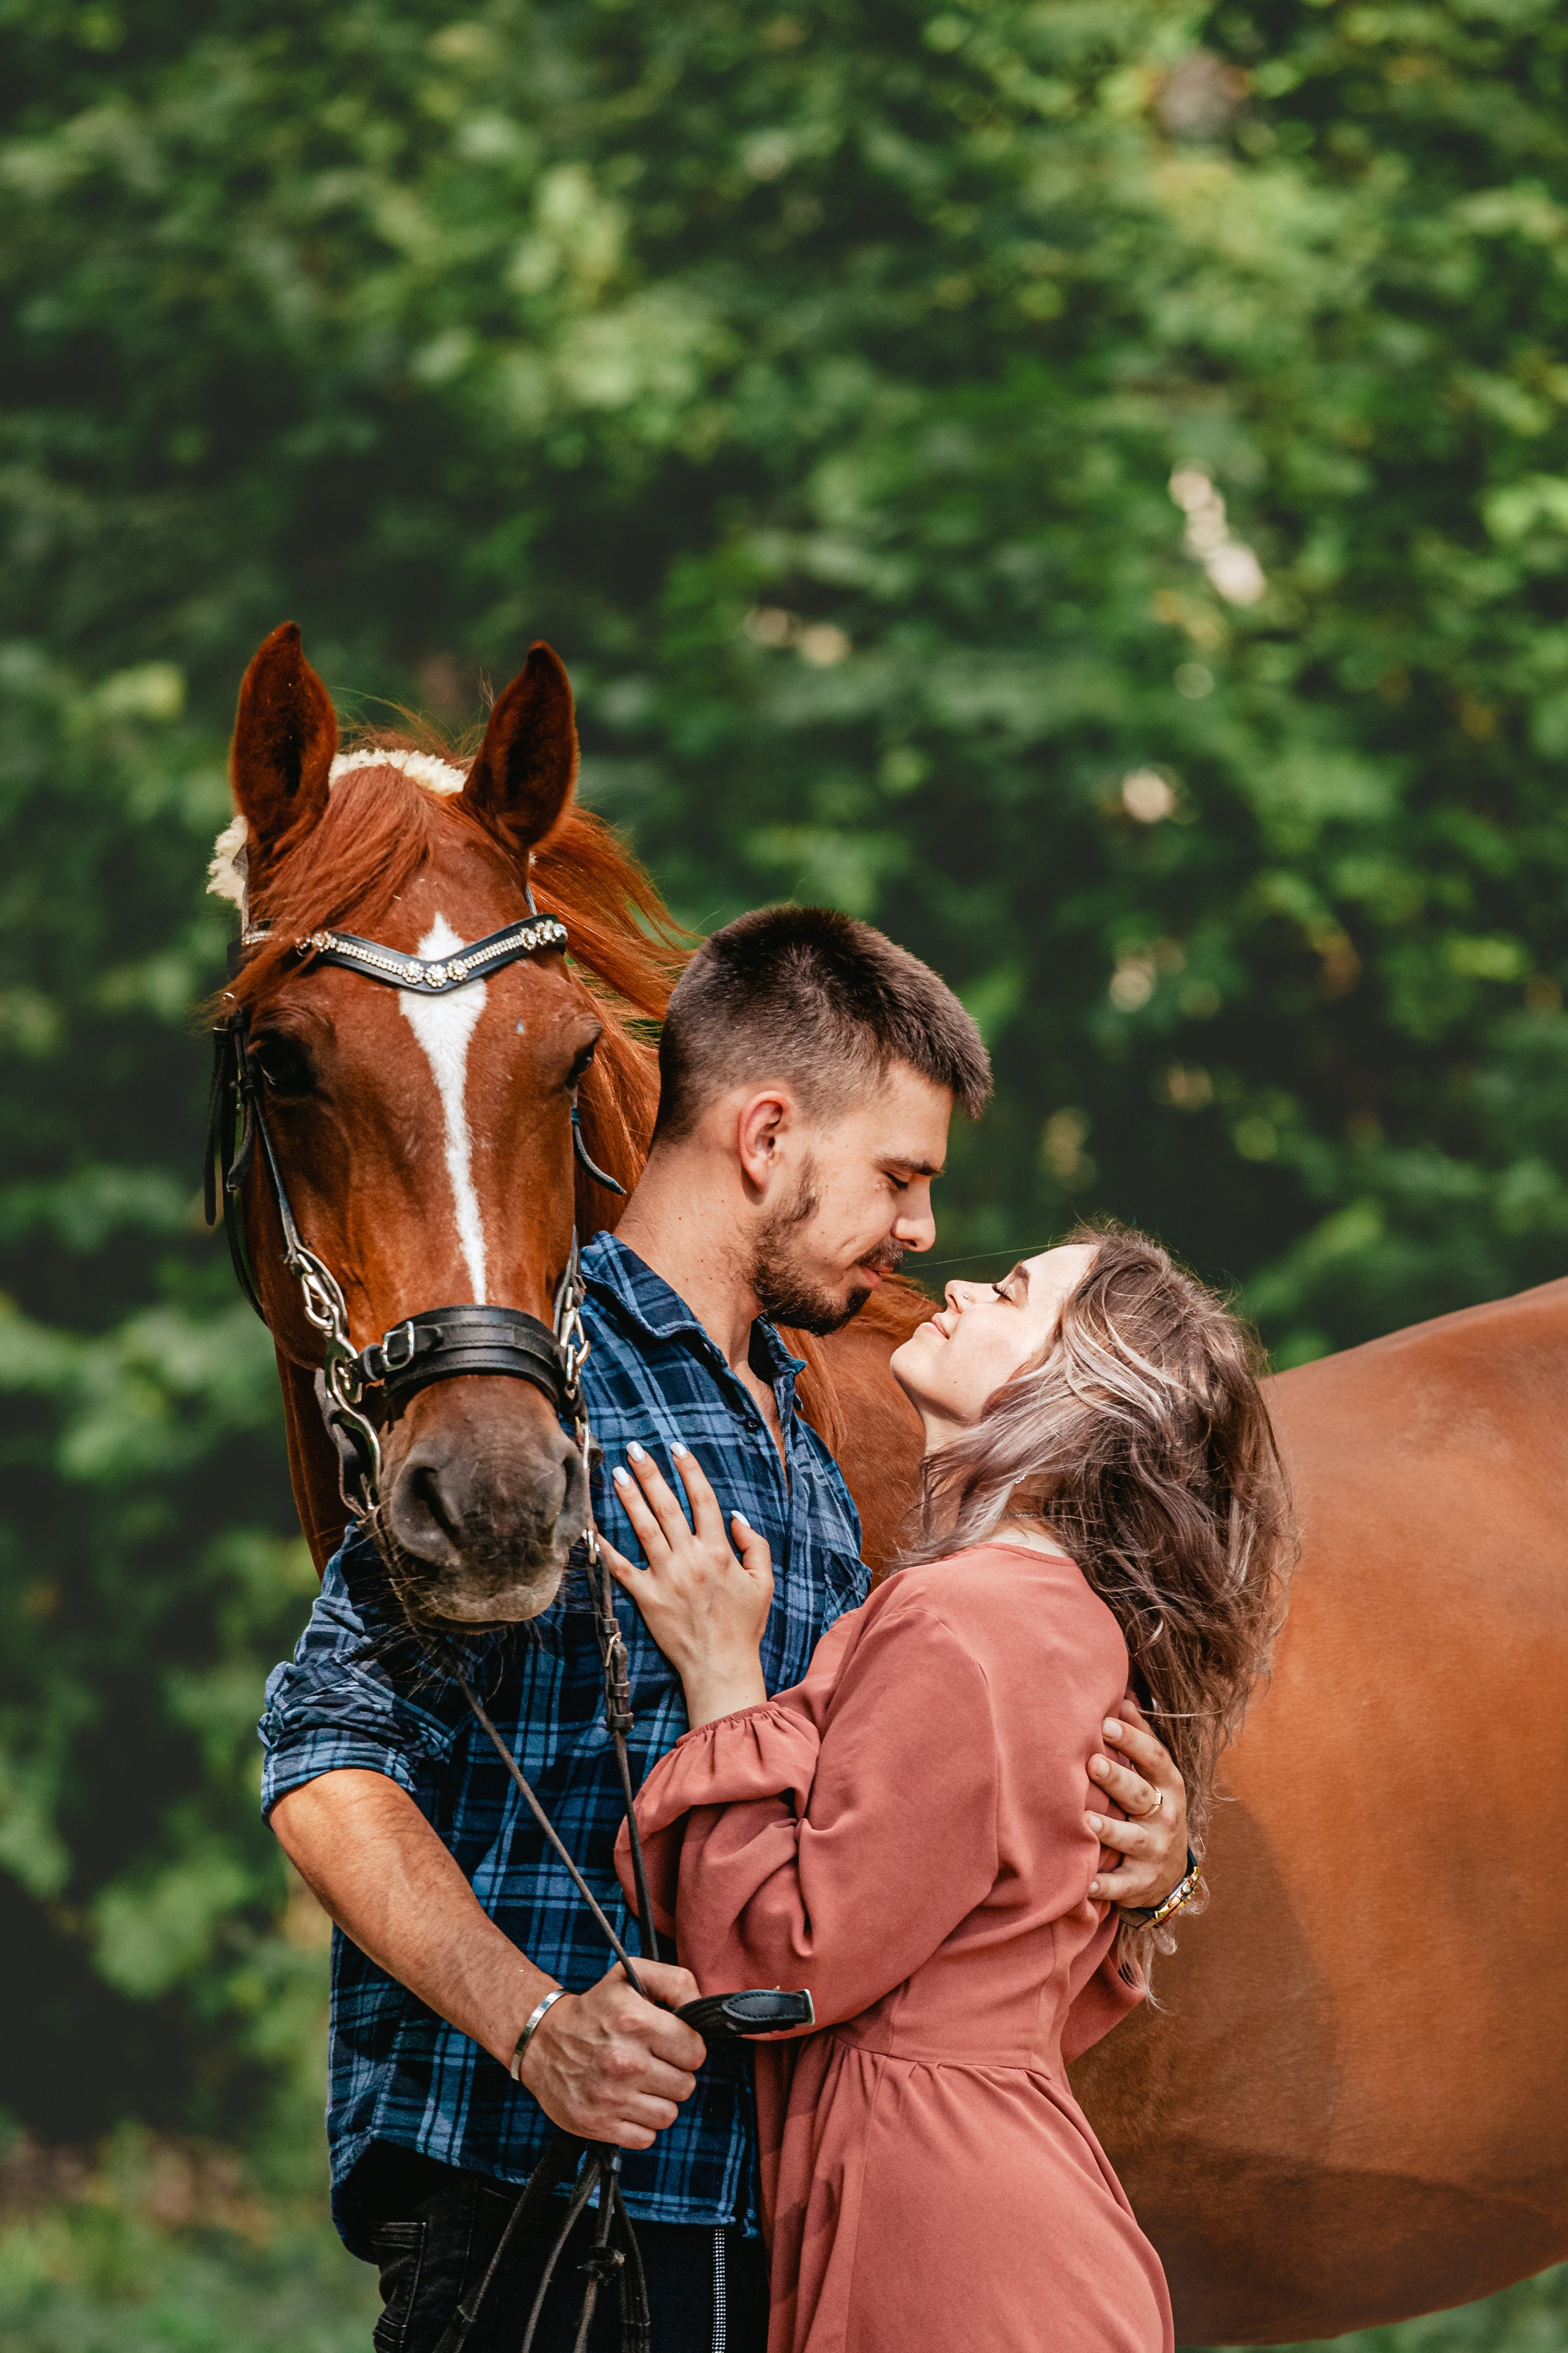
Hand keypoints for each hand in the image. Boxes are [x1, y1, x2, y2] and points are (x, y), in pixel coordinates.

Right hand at [518, 1959, 706, 2148]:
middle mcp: (624, 2060)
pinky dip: (640, 2124)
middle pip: (685, 2086)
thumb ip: (676, 1982)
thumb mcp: (631, 1975)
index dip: (687, 2047)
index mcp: (635, 2021)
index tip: (671, 2044)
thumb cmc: (595, 2009)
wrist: (542, 2041)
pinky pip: (646, 2138)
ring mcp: (610, 2096)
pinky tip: (626, 2103)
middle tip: (653, 2062)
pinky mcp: (597, 2124)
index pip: (695, 2051)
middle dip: (674, 2074)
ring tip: (639, 2083)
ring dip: (659, 2101)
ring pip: (668, 2115)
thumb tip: (702, 2009)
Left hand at [601, 1442, 773, 1725]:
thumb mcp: (763, 1582)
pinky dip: (607, 1547)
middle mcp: (691, 1559)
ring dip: (630, 1498)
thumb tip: (734, 1516)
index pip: (702, 1499)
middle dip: (651, 1473)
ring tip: (618, 1474)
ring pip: (644, 1528)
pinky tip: (594, 1527)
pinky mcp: (647, 1598)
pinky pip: (623, 1568)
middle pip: (667, 1506)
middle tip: (635, 1448)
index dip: (689, 1470)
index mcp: (719, 1552)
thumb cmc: (744, 1625)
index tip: (677, 1447)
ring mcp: (666, 1578)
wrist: (721, 1665)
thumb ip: (754, 1545)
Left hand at [1085, 1700, 1190, 1911]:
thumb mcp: (1157, 1776)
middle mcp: (1165, 1817)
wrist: (1171, 1874)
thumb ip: (1140, 1739)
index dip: (1133, 1740)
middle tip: (1092, 1762)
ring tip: (1087, 1820)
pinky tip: (1085, 1880)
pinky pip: (1121, 1885)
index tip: (1107, 1723)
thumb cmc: (1154, 1808)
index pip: (1155, 1759)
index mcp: (1168, 1786)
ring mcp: (1154, 1852)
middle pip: (1141, 1795)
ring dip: (1110, 1830)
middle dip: (1117, 1779)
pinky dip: (1104, 1885)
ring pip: (1132, 1839)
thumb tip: (1122, 1694)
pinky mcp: (1140, 1883)